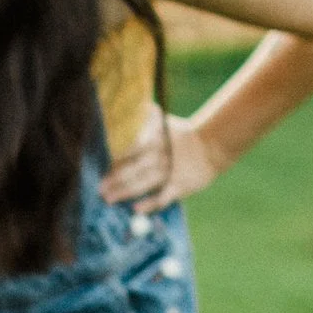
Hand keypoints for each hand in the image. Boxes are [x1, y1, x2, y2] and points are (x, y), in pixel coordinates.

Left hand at [101, 110, 228, 211]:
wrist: (213, 146)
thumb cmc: (183, 135)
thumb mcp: (166, 123)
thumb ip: (148, 117)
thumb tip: (135, 104)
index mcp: (155, 140)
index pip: (130, 150)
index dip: (115, 159)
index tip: (101, 166)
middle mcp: (160, 157)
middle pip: (132, 169)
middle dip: (114, 179)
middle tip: (99, 188)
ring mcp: (169, 173)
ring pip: (143, 184)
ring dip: (124, 192)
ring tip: (109, 199)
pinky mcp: (180, 187)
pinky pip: (162, 198)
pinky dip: (150, 204)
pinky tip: (136, 209)